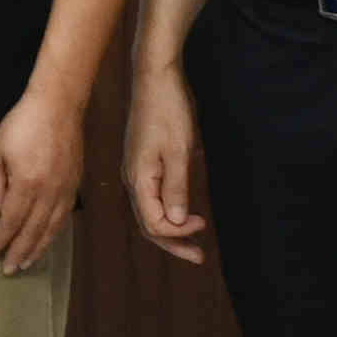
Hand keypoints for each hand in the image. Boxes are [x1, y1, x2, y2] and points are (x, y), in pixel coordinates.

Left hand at [0, 87, 86, 274]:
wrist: (58, 106)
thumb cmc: (22, 124)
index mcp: (26, 183)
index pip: (11, 220)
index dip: (2, 239)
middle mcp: (48, 192)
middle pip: (32, 231)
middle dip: (19, 252)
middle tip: (9, 269)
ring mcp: (65, 190)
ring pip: (51, 229)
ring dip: (38, 248)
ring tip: (27, 263)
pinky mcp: (75, 186)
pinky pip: (63, 217)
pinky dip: (53, 233)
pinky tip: (46, 240)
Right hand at [124, 67, 209, 262]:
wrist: (155, 79)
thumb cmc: (168, 112)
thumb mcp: (178, 151)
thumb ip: (176, 188)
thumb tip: (176, 222)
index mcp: (139, 179)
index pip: (154, 223)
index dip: (179, 232)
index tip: (202, 223)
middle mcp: (133, 179)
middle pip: (149, 223)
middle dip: (173, 243)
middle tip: (198, 257)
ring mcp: (136, 171)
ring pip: (150, 211)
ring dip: (171, 230)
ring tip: (192, 241)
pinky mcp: (143, 162)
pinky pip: (152, 196)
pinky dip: (167, 211)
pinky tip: (181, 212)